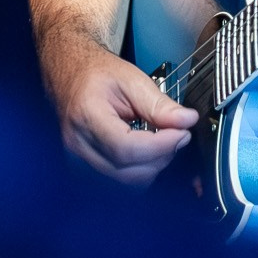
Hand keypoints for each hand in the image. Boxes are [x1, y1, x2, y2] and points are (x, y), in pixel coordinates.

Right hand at [45, 36, 197, 186]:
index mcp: (86, 115)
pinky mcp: (84, 170)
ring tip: (161, 141)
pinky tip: (145, 151)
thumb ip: (159, 103)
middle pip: (127, 171)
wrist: (70, 74)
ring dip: (152, 166)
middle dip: (161, 156)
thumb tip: (187, 120)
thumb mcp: (131, 78)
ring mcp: (78, 160)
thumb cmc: (96, 73)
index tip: (182, 133)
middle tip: (177, 134)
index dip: (160, 146)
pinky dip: (139, 171)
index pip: (125, 148)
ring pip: (126, 183)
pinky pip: (119, 183)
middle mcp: (78, 144)